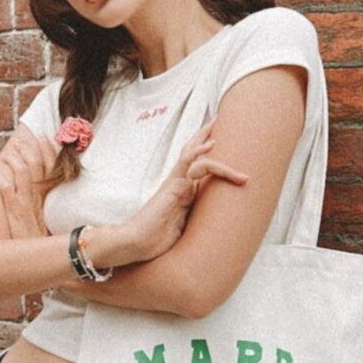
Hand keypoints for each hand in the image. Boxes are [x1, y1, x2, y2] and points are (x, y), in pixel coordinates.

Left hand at [0, 131, 58, 238]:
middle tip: (23, 137)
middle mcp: (39, 199)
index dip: (46, 151)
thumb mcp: (54, 220)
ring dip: (15, 162)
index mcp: (49, 197)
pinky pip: (9, 198)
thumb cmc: (48, 243)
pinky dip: (4, 186)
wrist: (52, 261)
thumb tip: (57, 187)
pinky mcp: (17, 218)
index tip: (43, 137)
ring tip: (9, 153)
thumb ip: (52, 204)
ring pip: (22, 177)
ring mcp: (27, 208)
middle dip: (29, 150)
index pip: (50, 167)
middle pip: (36, 167)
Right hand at [124, 119, 248, 262]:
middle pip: (193, 152)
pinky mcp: (173, 185)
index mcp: (184, 192)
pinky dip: (199, 152)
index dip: (210, 154)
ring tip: (219, 122)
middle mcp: (180, 183)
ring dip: (207, 138)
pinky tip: (211, 144)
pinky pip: (188, 163)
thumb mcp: (185, 228)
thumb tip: (218, 223)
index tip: (225, 145)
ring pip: (193, 153)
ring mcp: (176, 182)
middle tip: (218, 118)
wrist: (136, 244)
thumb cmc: (156, 240)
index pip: (199, 167)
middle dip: (206, 135)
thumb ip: (196, 218)